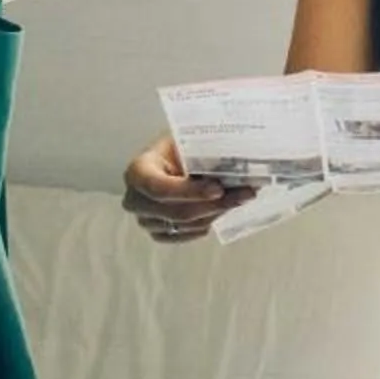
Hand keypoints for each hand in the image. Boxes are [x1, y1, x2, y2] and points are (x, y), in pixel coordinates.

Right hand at [122, 135, 254, 243]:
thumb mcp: (186, 142)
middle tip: (244, 194)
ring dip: (216, 213)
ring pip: (185, 225)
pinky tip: (219, 210)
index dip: (190, 191)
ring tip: (240, 198)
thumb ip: (204, 152)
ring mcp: (145, 220)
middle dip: (213, 205)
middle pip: (176, 212)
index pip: (159, 188)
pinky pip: (185, 236)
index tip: (218, 188)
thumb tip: (238, 162)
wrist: (170, 159)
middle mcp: (135, 200)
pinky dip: (206, 224)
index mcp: (137, 171)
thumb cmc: (177, 147)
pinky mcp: (158, 233)